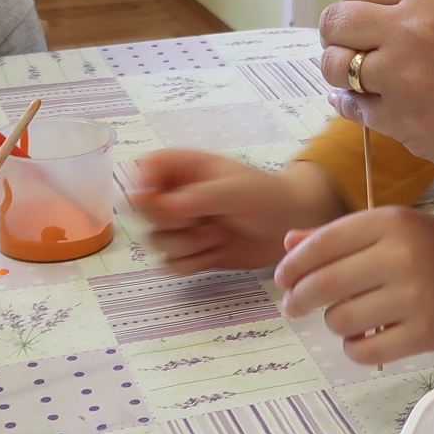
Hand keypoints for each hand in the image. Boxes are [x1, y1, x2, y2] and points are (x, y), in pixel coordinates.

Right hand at [128, 149, 341, 274]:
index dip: (142, 186)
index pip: (146, 170)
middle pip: (145, 212)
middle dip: (171, 221)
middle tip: (199, 219)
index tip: (155, 199)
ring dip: (185, 244)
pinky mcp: (191, 252)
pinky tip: (215, 254)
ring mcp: (183, 226)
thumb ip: (198, 197)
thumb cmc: (268, 197)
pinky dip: (190, 263)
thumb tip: (160, 204)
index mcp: (187, 169)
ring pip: (155, 241)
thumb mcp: (236, 190)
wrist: (291, 226)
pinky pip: (170, 264)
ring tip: (217, 236)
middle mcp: (178, 196)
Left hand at [274, 208, 433, 364]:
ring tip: (346, 317)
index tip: (283, 279)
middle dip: (298, 299)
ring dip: (333, 322)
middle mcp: (402, 256)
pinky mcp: (425, 333)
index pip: (323, 244)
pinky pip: (364, 351)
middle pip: (325, 284)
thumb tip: (288, 245)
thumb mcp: (391, 229)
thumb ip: (340, 235)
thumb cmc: (432, 249)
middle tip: (292, 307)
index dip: (294, 265)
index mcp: (391, 223)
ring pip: (340, 320)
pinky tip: (361, 338)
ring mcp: (415, 297)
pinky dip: (353, 348)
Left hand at [317, 0, 433, 189]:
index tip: (360, 22)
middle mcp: (413, 26)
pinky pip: (351, 106)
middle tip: (350, 52)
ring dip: (340, 73)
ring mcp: (403, 74)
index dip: (353, 6)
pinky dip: (354, 106)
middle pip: (336, 20)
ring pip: (334, 64)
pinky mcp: (400, 118)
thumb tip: (371, 14)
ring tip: (361, 81)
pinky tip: (371, 106)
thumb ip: (424, 8)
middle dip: (336, 36)